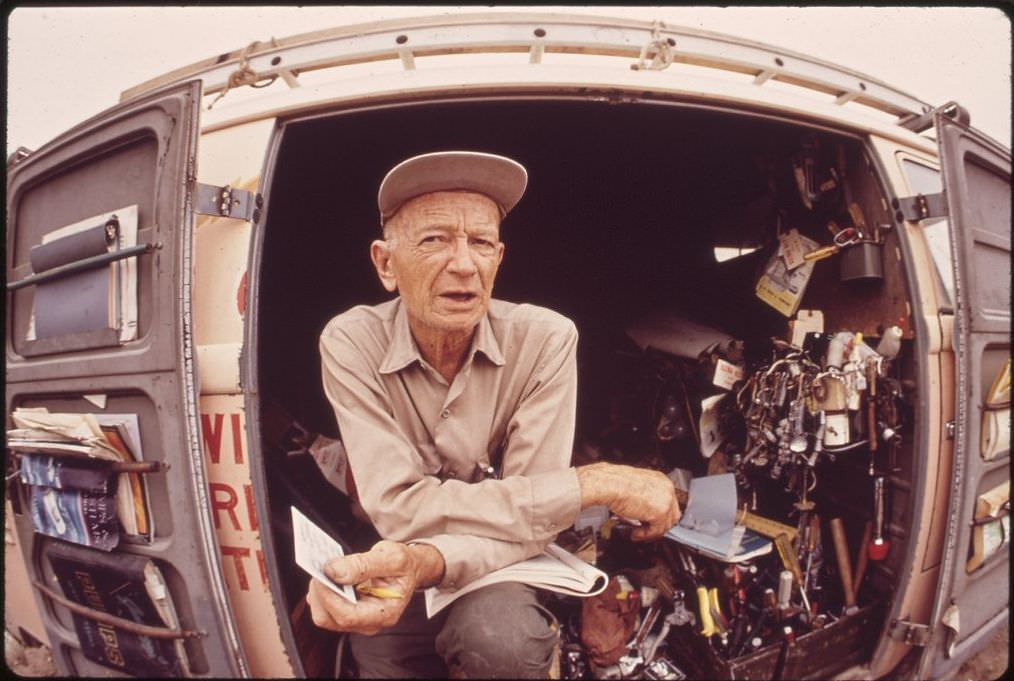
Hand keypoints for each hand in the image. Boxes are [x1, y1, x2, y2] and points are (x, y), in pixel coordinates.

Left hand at [306, 539, 440, 635]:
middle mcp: (369, 623)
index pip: (347, 616)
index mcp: (385, 613)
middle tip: (319, 569)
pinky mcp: (347, 613)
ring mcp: (357, 620)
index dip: (330, 597)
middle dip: (320, 594)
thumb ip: (363, 565)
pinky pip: (325, 608)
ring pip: (324, 615)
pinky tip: (325, 575)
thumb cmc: (403, 566)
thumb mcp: (392, 558)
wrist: (407, 570)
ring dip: (318, 592)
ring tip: (322, 569)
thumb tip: (333, 571)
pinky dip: (320, 591)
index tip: (321, 575)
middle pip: (330, 619)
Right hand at [577, 463, 680, 540]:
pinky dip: (645, 535)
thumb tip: (642, 511)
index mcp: (660, 480)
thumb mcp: (633, 487)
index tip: (649, 522)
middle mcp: (666, 488)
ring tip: (636, 532)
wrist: (609, 484)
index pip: (668, 502)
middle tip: (645, 530)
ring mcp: (666, 500)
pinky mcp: (661, 513)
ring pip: (665, 525)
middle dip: (658, 526)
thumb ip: (643, 498)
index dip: (658, 515)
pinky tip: (635, 533)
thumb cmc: (614, 483)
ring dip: (650, 532)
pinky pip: (657, 531)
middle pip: (671, 515)